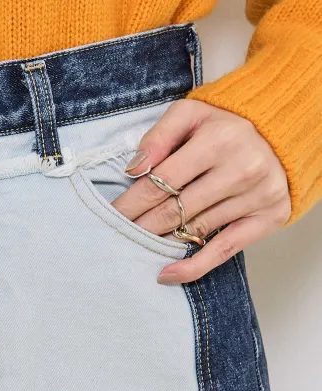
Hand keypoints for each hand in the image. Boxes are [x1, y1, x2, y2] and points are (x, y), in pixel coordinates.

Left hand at [113, 99, 290, 283]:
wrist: (284, 134)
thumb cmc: (226, 127)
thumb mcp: (192, 114)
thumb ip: (160, 135)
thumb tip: (135, 169)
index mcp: (219, 139)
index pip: (161, 181)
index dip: (131, 203)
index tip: (110, 217)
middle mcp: (241, 168)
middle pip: (175, 210)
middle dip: (140, 226)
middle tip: (115, 238)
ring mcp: (256, 196)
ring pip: (195, 230)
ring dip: (160, 243)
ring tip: (135, 249)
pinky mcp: (267, 218)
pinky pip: (223, 250)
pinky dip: (193, 266)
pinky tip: (167, 274)